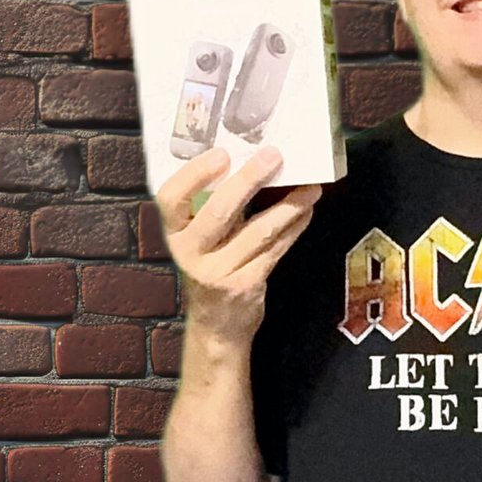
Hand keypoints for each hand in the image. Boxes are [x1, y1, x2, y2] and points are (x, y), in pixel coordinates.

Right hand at [155, 146, 322, 346]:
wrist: (216, 327)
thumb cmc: (210, 268)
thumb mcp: (199, 240)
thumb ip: (212, 208)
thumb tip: (250, 160)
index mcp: (174, 233)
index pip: (171, 197)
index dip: (194, 174)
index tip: (222, 153)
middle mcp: (189, 252)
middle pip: (218, 210)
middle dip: (249, 179)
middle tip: (273, 156)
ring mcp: (217, 271)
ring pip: (257, 230)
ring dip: (288, 205)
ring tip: (310, 187)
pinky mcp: (245, 284)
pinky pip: (275, 249)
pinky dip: (294, 227)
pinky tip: (307, 211)